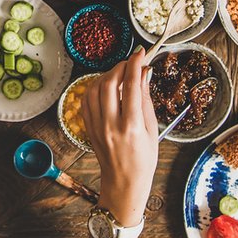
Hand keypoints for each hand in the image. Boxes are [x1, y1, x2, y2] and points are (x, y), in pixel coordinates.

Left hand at [81, 48, 157, 225]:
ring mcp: (96, 126)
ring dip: (106, 75)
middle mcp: (110, 125)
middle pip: (109, 83)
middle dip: (119, 66)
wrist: (123, 183)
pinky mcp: (87, 127)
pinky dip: (95, 87)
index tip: (140, 54)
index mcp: (131, 127)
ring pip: (94, 88)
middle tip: (130, 62)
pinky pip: (86, 99)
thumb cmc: (143, 160)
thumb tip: (144, 73)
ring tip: (119, 74)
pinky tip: (106, 86)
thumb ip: (145, 100)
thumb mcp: (152, 130)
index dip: (135, 65)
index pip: (131, 86)